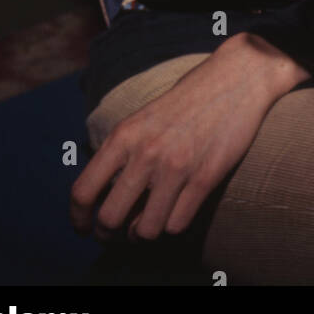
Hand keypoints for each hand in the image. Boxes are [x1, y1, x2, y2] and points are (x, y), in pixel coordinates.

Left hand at [70, 32, 308, 242]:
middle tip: (117, 233)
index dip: (77, 218)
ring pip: (145, 230)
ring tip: (147, 225)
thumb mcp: (143, 117)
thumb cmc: (188, 99)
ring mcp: (176, 168)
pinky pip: (177, 224)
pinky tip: (174, 212)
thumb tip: (104, 193)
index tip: (82, 228)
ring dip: (143, 234)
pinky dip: (172, 225)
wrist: (235, 79)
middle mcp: (146, 153)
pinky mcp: (205, 178)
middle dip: (109, 234)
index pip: (83, 190)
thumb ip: (122, 151)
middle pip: (110, 219)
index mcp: (125, 135)